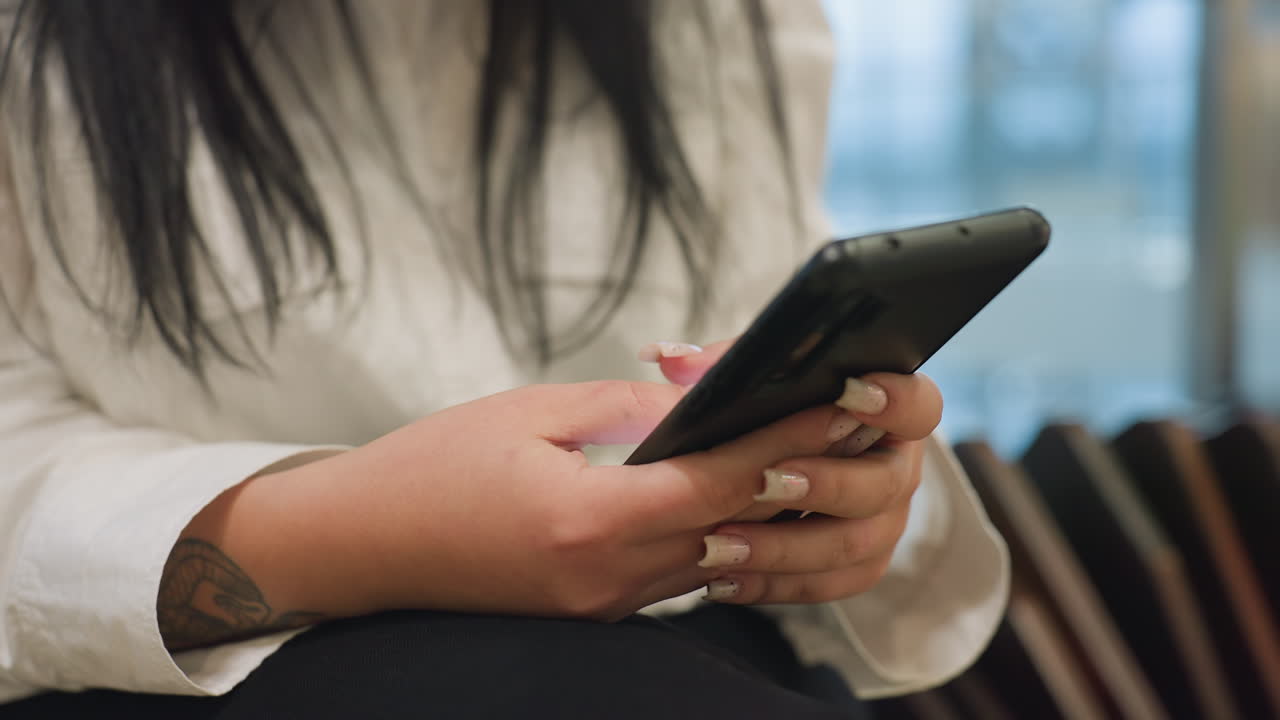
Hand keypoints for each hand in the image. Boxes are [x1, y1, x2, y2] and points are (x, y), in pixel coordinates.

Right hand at [189, 372, 900, 636]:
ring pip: (712, 558)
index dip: (786, 438)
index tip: (840, 402)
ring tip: (811, 452)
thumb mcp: (529, 412)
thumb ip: (626, 411)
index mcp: (588, 521)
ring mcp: (602, 604)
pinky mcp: (594, 609)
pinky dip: (714, 534)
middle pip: (732, 526)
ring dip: (763, 509)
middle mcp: (606, 577)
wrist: (361, 546)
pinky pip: (677, 574)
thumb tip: (700, 405)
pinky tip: (738, 498)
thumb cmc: (431, 466)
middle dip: (795, 473)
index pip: (719, 480)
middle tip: (849, 424)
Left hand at [643, 339, 942, 604]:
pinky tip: (722, 581)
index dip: (892, 401)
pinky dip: (772, 584)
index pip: (918, 405)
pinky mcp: (856, 568)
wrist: (773, 467)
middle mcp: (898, 471)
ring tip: (719, 544)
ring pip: (853, 546)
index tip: (846, 393)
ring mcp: (883, 524)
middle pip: (884, 485)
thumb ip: (721, 365)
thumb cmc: (772, 410)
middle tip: (763, 481)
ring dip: (784, 547)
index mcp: (891, 413)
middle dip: (823, 484)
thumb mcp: (754, 380)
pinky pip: (825, 586)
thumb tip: (667, 359)